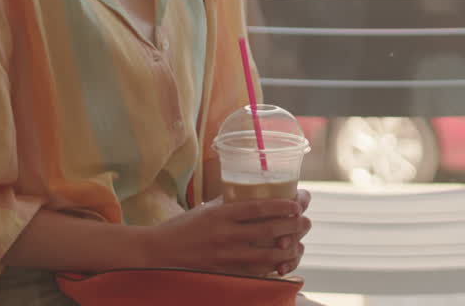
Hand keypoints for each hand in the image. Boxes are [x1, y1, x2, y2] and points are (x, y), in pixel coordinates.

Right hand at [144, 196, 309, 275]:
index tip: (297, 204)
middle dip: (291, 226)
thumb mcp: (205, 209)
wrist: (158, 252)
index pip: (257, 207)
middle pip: (267, 230)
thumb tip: (251, 193)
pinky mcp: (223, 272)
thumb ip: (227, 203)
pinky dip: (270, 268)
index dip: (281, 206)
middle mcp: (225, 234)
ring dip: (286, 249)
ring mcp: (224, 255)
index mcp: (221, 214)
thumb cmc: (182, 227)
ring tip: (299, 245)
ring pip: (265, 254)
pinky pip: (253, 271)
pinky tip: (281, 264)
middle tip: (306, 222)